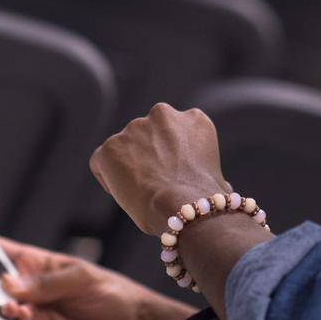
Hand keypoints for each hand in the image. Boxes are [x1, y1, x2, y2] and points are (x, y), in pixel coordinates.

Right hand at [0, 237, 195, 319]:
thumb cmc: (111, 291)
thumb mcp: (81, 277)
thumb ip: (46, 282)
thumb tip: (8, 281)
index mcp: (37, 262)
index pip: (2, 250)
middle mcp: (30, 286)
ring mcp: (33, 309)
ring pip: (3, 306)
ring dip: (2, 304)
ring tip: (11, 303)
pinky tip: (20, 314)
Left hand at [90, 104, 228, 235]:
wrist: (182, 204)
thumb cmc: (204, 200)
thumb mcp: (217, 178)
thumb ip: (206, 172)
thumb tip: (218, 188)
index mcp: (194, 120)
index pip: (174, 130)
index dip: (170, 154)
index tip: (170, 173)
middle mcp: (163, 114)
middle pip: (148, 134)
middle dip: (148, 154)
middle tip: (152, 181)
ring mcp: (134, 128)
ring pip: (125, 146)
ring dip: (128, 164)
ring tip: (138, 191)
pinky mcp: (110, 146)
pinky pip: (102, 161)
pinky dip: (108, 176)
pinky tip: (121, 193)